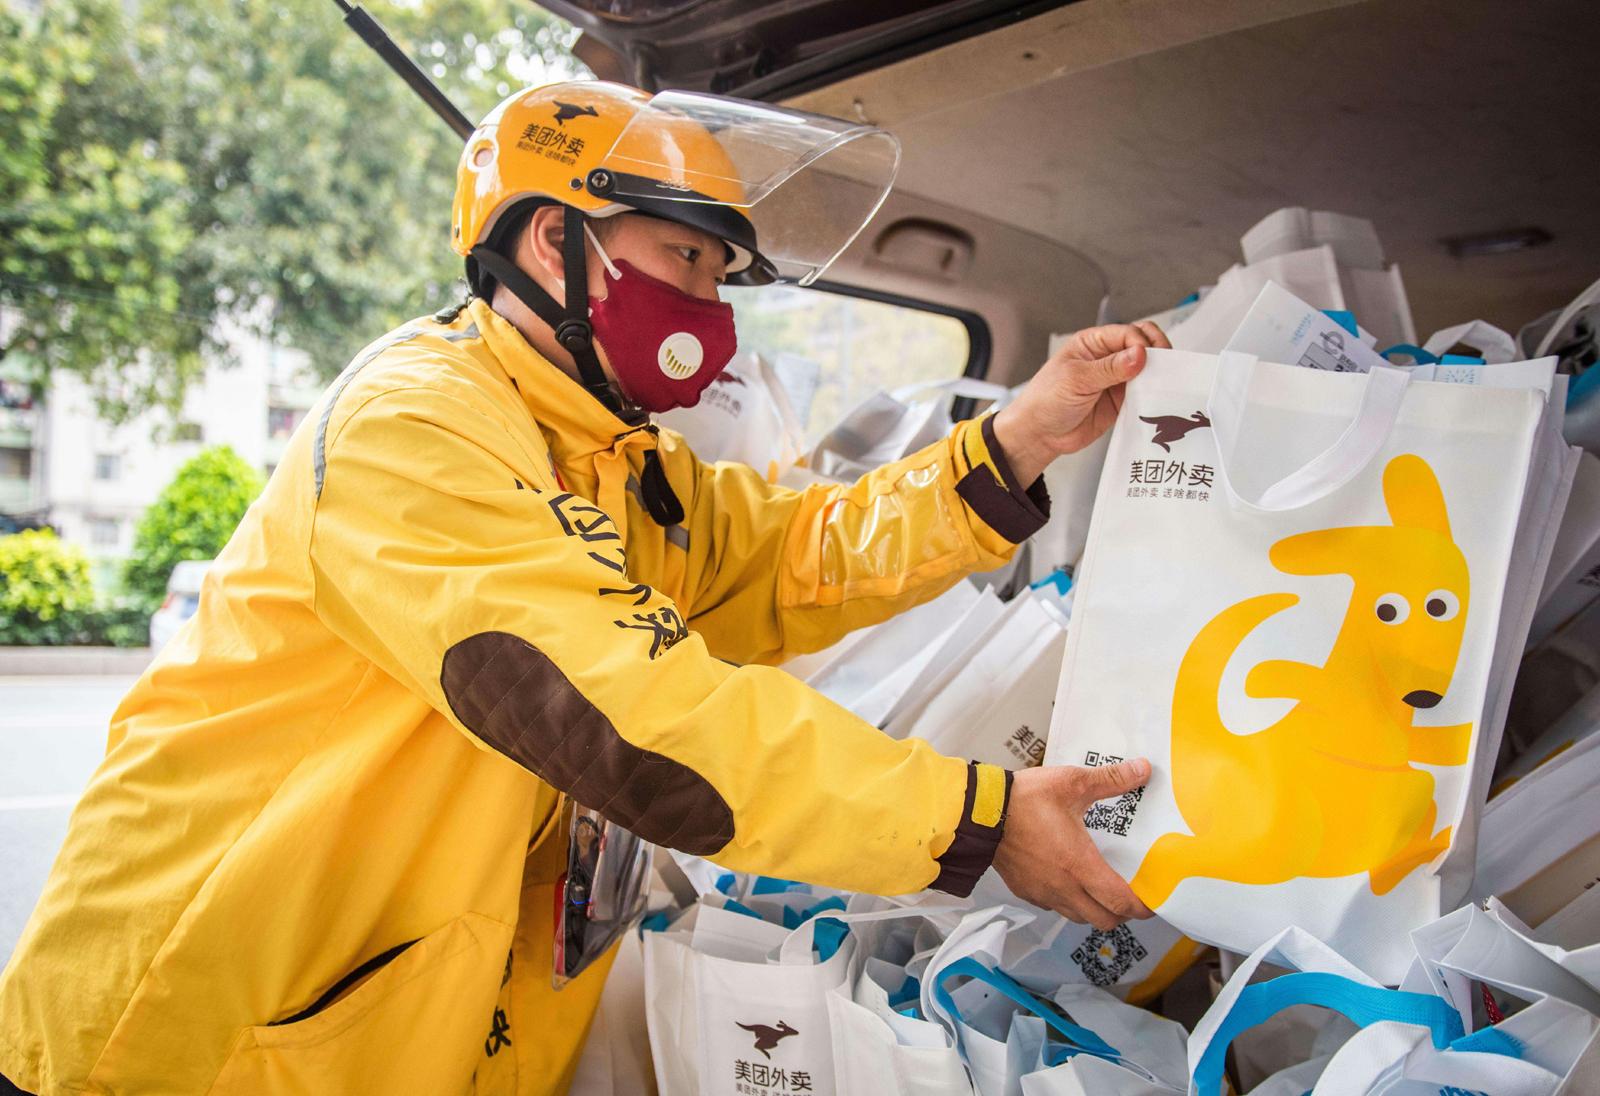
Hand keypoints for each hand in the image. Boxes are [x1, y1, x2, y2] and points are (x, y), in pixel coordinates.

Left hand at [992, 322, 1171, 484]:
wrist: (1040, 434)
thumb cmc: (1046, 401)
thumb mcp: (1076, 379)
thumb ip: (1109, 368)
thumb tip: (1139, 354)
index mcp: (1092, 343)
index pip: (1127, 333)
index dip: (1141, 342)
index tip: (1147, 357)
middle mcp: (1107, 358)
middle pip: (1143, 344)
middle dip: (1157, 351)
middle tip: (1165, 365)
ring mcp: (1116, 379)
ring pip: (1147, 368)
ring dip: (1157, 373)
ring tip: (1163, 381)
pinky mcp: (1121, 400)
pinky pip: (1144, 392)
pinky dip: (1153, 393)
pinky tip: (1157, 397)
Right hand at [992, 760, 1155, 929]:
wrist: (980, 812)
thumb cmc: (1023, 800)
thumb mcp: (1071, 783)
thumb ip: (1110, 779)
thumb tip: (1142, 770)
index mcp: (1079, 864)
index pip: (1121, 902)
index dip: (1142, 907)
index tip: (1153, 900)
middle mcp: (1063, 886)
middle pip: (1105, 920)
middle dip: (1123, 913)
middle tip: (1130, 895)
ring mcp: (1043, 892)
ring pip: (1080, 917)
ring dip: (1096, 909)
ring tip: (1101, 889)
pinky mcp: (1026, 891)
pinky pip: (1055, 907)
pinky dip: (1069, 902)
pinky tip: (1068, 879)